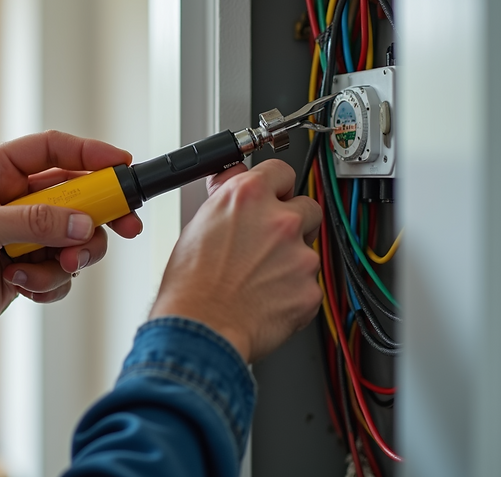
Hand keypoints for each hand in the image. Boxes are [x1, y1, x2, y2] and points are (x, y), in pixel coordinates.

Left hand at [0, 131, 143, 350]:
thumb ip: (33, 222)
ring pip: (76, 237)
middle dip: (99, 215)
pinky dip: (50, 282)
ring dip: (69, 257)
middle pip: (77, 195)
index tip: (123, 164)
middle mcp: (14, 198)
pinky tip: (21, 286)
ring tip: (51, 268)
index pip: (53, 150)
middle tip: (127, 226)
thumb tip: (81, 223)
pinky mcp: (30, 266)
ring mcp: (24, 234)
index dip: (91, 154)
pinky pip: (62, 270)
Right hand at [149, 159, 321, 362]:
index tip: (275, 194)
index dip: (276, 185)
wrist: (200, 328)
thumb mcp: (198, 223)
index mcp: (248, 196)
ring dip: (290, 260)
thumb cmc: (190, 283)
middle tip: (267, 243)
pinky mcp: (310, 290)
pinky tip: (266, 298)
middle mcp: (280, 220)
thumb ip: (227, 198)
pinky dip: (292, 291)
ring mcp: (300, 255)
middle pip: (307, 207)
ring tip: (258, 278)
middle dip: (292, 221)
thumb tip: (234, 179)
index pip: (280, 171)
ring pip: (308, 249)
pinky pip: (308, 285)